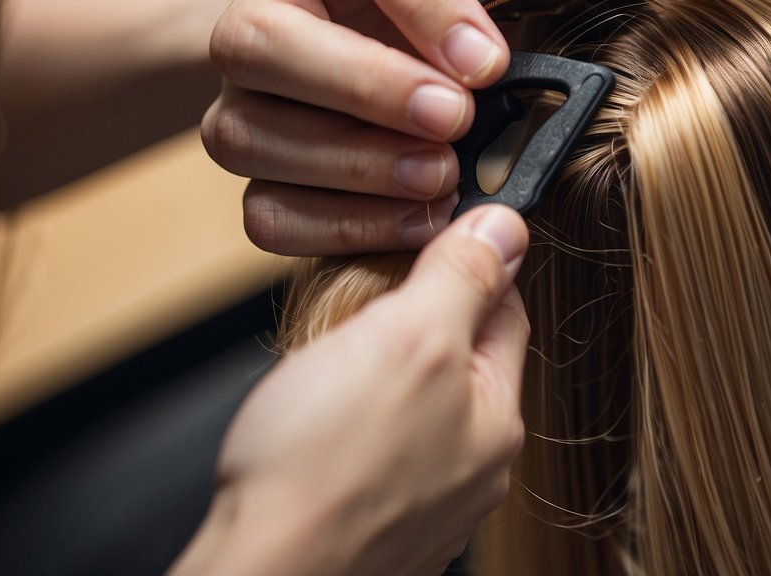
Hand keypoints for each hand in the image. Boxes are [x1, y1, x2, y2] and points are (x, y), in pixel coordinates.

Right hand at [171, 205, 529, 575]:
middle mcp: (473, 467)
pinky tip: (321, 421)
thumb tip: (506, 227)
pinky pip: (381, 450)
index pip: (506, 311)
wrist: (264, 572)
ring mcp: (428, 503)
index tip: (432, 238)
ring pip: (419, 405)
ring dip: (384, 371)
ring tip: (334, 362)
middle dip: (419, 319)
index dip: (470, 263)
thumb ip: (461, 279)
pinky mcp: (379, 522)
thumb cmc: (323, 465)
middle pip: (462, 359)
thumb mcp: (407, 337)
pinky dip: (355, 423)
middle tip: (366, 300)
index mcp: (495, 417)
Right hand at [202, 0, 602, 253]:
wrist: (357, 8)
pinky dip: (338, 226)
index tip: (488, 61)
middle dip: (367, 89)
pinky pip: (265, 210)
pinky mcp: (247, 153)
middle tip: (456, 120)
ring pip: (248, 136)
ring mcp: (237, 86)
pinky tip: (416, 218)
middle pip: (264, 45)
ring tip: (441, 177)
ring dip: (352, 168)